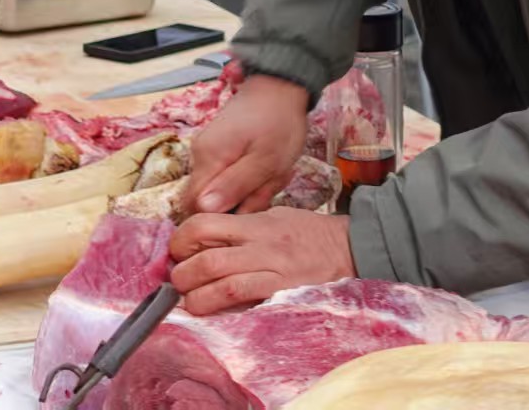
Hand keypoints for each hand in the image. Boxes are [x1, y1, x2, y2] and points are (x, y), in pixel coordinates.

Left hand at [168, 209, 355, 315]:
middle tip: (178, 280)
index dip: (181, 239)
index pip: (204, 224)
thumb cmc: (310, 233)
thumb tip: (206, 237)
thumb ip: (242, 226)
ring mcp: (273, 271)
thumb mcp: (274, 216)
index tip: (177, 251)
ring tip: (190, 301)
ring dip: (197, 297)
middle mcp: (261, 245)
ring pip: (223, 284)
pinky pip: (247, 301)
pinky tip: (213, 312)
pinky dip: (223, 308)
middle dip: (183, 273)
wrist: (352, 248)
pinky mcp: (284, 294)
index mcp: (255, 223)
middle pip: (208, 258)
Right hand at [184, 74, 310, 214]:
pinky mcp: (216, 148)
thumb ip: (236, 187)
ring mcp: (206, 151)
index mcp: (208, 158)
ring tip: (268, 177)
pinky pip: (224, 176)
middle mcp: (199, 155)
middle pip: (207, 199)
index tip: (248, 208)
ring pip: (218, 189)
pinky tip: (263, 169)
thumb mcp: (267, 161)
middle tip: (265, 189)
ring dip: (244, 191)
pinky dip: (245, 180)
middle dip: (236, 203)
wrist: (279, 86)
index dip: (218, 216)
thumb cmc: (278, 122)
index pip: (194, 205)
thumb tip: (205, 210)